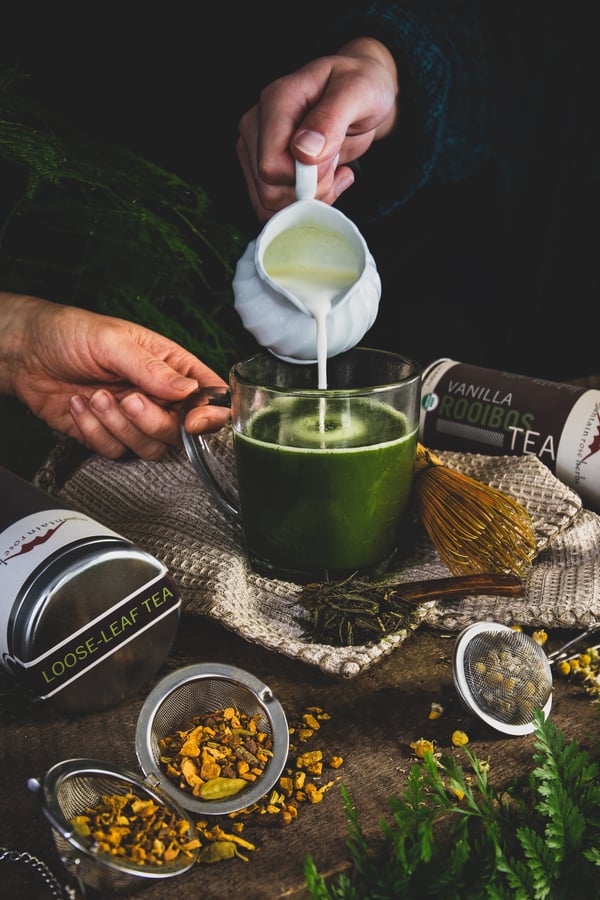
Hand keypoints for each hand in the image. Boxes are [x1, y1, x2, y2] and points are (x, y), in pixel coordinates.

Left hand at [1, 294, 228, 459]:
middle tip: (128, 400)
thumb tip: (189, 389)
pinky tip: (80, 405)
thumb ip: (151, 367)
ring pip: (149, 447)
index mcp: (170, 365)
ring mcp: (134, 419)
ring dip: (119, 426)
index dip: (210, 414)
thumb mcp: (112, 340)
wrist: (24, 353)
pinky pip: (115, 451)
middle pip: (180, 430)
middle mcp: (157, 395)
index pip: (209, 394)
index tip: (192, 421)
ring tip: (96, 396)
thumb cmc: (69, 333)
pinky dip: (94, 432)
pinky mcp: (108, 435)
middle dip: (153, 421)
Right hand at [237, 38, 398, 222]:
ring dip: (310, 198)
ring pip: (269, 202)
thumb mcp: (358, 92)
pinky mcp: (262, 168)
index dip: (307, 178)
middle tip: (336, 166)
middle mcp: (256, 126)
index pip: (271, 166)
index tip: (334, 161)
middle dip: (311, 191)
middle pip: (269, 190)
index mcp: (275, 102)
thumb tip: (303, 152)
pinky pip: (273, 206)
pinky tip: (324, 181)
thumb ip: (330, 119)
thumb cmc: (360, 85)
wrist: (360, 93)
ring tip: (332, 171)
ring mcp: (255, 149)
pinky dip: (303, 204)